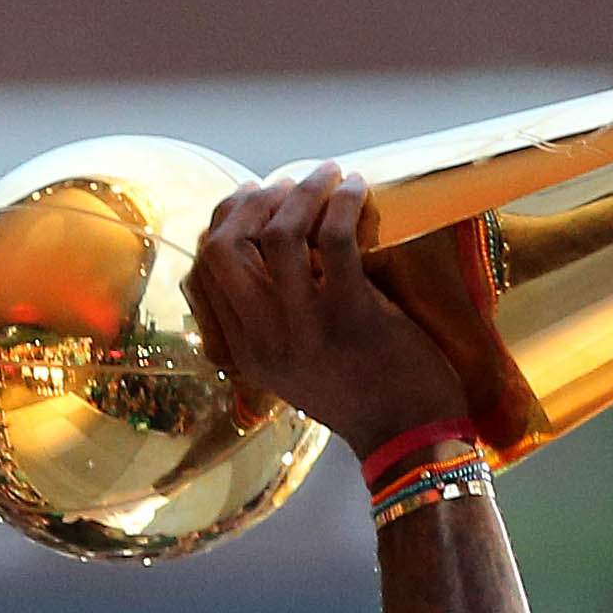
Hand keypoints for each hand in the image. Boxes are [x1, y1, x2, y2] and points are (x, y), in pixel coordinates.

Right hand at [185, 164, 468, 461]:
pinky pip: (335, 237)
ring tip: (326, 174)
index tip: (252, 201)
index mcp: (245, 352)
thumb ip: (269, 325)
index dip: (224, 222)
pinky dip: (343, 202)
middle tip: (285, 184)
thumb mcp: (293, 369)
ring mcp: (305, 328)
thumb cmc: (360, 395)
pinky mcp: (351, 314)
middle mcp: (264, 340)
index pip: (204, 272)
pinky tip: (356, 188)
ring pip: (279, 233)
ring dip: (302, 190)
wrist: (408, 437)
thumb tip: (260, 258)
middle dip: (251, 202)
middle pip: (224, 248)